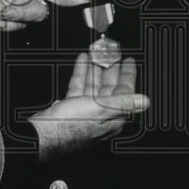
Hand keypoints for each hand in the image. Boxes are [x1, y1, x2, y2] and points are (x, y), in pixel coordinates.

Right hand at [30, 53, 149, 161]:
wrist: (43, 134)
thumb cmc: (70, 126)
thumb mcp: (101, 110)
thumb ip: (124, 103)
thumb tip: (145, 101)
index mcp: (112, 116)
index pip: (124, 92)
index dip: (127, 74)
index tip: (129, 61)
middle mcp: (101, 115)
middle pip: (109, 87)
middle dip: (110, 69)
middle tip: (112, 54)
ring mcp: (86, 112)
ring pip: (94, 86)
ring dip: (95, 68)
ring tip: (96, 54)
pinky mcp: (72, 109)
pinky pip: (80, 88)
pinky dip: (82, 74)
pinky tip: (82, 62)